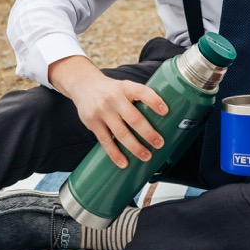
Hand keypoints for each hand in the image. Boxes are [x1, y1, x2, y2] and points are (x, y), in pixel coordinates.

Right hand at [49, 55, 167, 168]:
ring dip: (135, 147)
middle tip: (159, 143)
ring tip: (146, 156)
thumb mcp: (125, 87)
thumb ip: (139, 98)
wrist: (83, 86)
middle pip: (133, 118)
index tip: (165, 111)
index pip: (142, 92)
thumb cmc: (112, 90)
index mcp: (126, 87)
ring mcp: (102, 111)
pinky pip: (105, 141)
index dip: (154, 101)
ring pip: (120, 133)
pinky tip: (124, 163)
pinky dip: (115, 154)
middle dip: (148, 133)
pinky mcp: (92, 123)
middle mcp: (114, 99)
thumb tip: (163, 117)